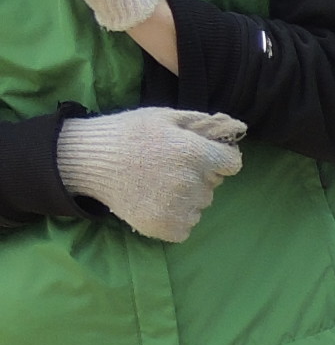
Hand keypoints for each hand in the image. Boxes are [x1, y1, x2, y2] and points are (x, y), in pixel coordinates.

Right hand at [55, 109, 242, 242]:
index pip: (232, 163)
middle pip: (213, 184)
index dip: (217, 159)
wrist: (87, 160)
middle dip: (198, 176)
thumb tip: (236, 127)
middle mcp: (192, 183)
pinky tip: (153, 201)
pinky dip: (174, 218)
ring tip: (155, 183)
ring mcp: (179, 208)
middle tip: (165, 167)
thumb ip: (203, 124)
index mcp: (195, 154)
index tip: (197, 156)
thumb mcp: (165, 117)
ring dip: (186, 197)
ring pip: (200, 205)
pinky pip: (186, 226)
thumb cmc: (128, 133)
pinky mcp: (165, 227)